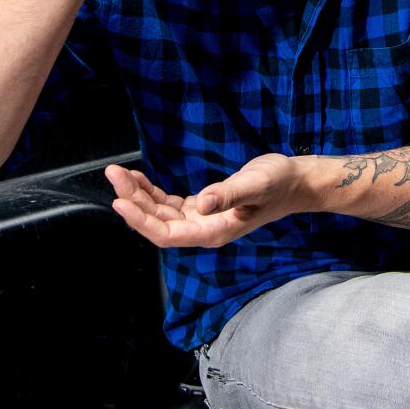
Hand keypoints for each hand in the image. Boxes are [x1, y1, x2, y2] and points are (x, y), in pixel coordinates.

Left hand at [106, 154, 316, 249]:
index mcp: (214, 231)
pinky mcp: (202, 207)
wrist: (295, 182)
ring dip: (138, 196)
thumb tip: (202, 203)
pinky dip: (152, 193)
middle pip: (157, 223)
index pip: (167, 234)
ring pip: (159, 214)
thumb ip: (228, 194)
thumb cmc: (279, 184)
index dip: (141, 221)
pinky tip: (139, 179)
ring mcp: (202, 220)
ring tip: (119, 174)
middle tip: (114, 175)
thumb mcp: (255, 184)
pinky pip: (169, 205)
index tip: (121, 201)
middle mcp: (204, 230)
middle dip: (133, 201)